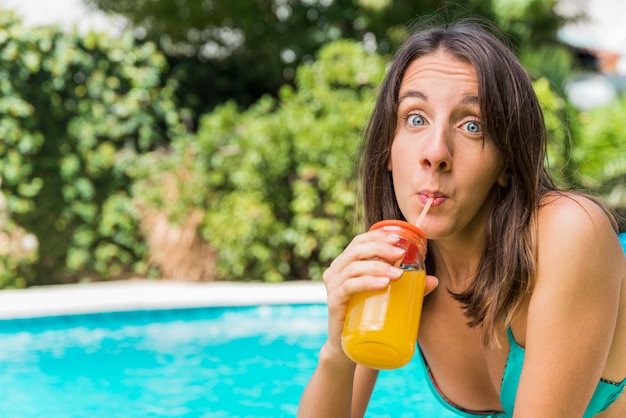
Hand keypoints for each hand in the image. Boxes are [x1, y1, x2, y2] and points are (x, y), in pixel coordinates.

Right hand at [321, 230, 439, 359]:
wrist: (348, 348)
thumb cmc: (367, 318)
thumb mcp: (388, 298)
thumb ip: (409, 289)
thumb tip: (433, 280)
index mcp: (345, 264)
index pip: (359, 241)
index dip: (378, 236)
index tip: (399, 240)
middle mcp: (335, 272)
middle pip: (357, 249)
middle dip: (381, 248)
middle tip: (401, 255)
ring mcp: (333, 287)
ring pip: (354, 267)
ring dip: (378, 266)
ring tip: (398, 274)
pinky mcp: (334, 303)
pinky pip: (349, 287)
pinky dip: (367, 282)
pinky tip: (383, 283)